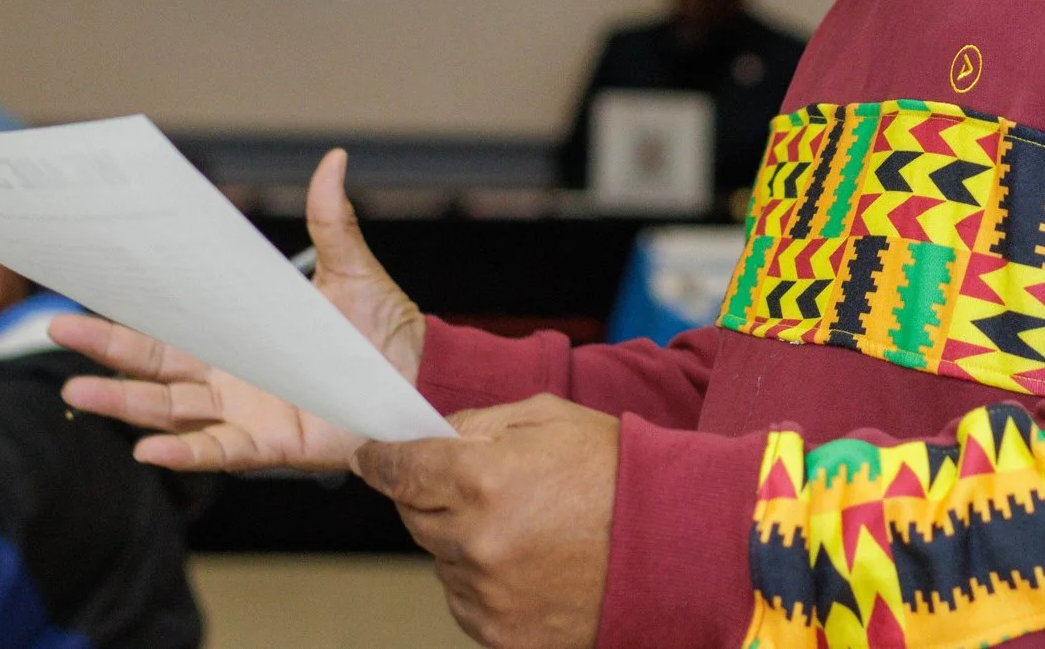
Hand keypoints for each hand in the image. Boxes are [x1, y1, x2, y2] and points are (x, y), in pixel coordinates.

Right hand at [56, 148, 424, 471]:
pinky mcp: (269, 445)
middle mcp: (229, 376)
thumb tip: (334, 159)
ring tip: (77, 392)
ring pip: (169, 410)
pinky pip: (217, 451)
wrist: (421, 380)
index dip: (128, 312)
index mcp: (237, 335)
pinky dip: (183, 452)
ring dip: (124, 403)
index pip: (170, 323)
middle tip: (56, 327)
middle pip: (153, 365)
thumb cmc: (384, 330)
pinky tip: (147, 449)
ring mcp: (244, 412)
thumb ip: (332, 222)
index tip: (85, 286)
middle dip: (105, 348)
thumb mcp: (353, 271)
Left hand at [354, 395, 616, 648]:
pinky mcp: (500, 632)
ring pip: (439, 558)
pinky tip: (529, 561)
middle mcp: (474, 542)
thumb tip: (433, 438)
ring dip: (463, 539)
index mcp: (481, 479)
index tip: (371, 456)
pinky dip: (482, 580)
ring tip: (524, 526)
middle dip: (434, 495)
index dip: (380, 459)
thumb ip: (479, 424)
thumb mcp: (549, 417)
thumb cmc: (618, 474)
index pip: (399, 469)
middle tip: (481, 486)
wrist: (674, 545)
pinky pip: (464, 599)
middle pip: (414, 515)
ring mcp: (486, 593)